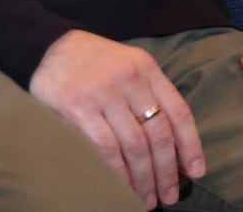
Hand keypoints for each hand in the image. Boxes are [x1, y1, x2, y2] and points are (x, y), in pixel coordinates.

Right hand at [28, 29, 204, 208]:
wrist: (45, 47)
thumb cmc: (91, 62)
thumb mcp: (127, 64)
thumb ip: (148, 93)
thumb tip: (171, 144)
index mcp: (145, 67)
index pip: (178, 111)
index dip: (190, 146)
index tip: (196, 172)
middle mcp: (128, 78)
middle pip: (158, 133)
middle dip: (167, 171)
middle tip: (170, 195)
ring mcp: (103, 92)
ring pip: (135, 146)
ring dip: (144, 178)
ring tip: (147, 199)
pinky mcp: (78, 107)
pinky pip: (106, 148)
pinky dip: (118, 173)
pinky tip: (123, 187)